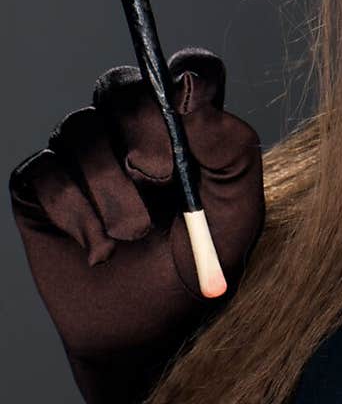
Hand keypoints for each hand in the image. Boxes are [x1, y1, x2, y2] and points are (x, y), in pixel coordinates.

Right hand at [9, 47, 264, 403]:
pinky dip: (72, 212)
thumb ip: (233, 153)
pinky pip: (44, 172)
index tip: (190, 109)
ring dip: (110, 193)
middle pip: (123, 86)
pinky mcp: (42, 184)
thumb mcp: (236, 220)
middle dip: (142, 138)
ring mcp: (84, 152)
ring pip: (79, 130)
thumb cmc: (199, 271)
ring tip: (131, 238)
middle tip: (158, 182)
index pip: (187, 68)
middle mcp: (133, 126)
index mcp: (188, 124)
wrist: (147, 335)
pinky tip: (94, 245)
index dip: (185, 75)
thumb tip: (196, 95)